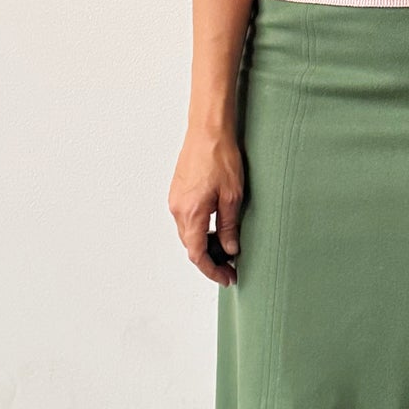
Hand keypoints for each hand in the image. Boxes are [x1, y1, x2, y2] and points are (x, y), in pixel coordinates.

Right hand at [169, 124, 244, 285]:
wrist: (208, 130)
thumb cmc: (221, 157)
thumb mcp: (233, 196)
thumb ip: (229, 226)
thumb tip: (229, 249)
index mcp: (191, 213)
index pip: (198, 254)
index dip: (212, 270)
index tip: (227, 278)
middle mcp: (178, 209)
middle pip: (191, 247)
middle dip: (209, 261)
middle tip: (230, 268)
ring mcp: (175, 200)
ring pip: (188, 234)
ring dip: (204, 246)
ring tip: (226, 250)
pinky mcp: (178, 192)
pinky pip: (186, 220)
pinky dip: (199, 231)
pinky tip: (215, 230)